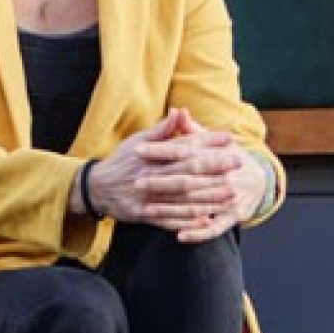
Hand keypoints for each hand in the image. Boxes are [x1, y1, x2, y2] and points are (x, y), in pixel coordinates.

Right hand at [83, 109, 263, 242]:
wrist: (95, 188)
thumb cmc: (121, 161)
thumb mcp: (137, 141)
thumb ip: (161, 130)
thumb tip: (180, 112)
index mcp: (150, 155)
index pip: (183, 147)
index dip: (206, 143)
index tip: (228, 139)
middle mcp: (150, 176)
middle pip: (187, 172)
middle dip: (214, 168)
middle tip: (237, 163)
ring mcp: (147, 198)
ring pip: (182, 198)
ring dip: (208, 196)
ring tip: (230, 192)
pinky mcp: (145, 216)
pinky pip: (170, 220)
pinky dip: (188, 221)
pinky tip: (207, 219)